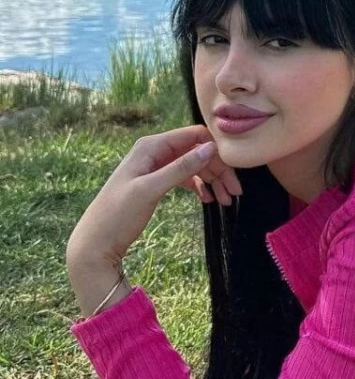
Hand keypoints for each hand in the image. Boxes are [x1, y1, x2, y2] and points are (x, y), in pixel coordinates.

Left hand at [66, 126, 242, 268]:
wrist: (95, 243)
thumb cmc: (118, 215)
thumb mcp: (150, 190)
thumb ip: (181, 167)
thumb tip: (211, 147)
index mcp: (151, 146)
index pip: (194, 135)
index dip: (217, 149)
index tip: (235, 169)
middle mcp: (155, 151)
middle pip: (197, 151)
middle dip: (218, 169)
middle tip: (235, 192)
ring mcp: (156, 167)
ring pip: (194, 165)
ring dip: (212, 180)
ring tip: (227, 200)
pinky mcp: (157, 183)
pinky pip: (185, 178)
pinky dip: (200, 187)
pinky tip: (209, 199)